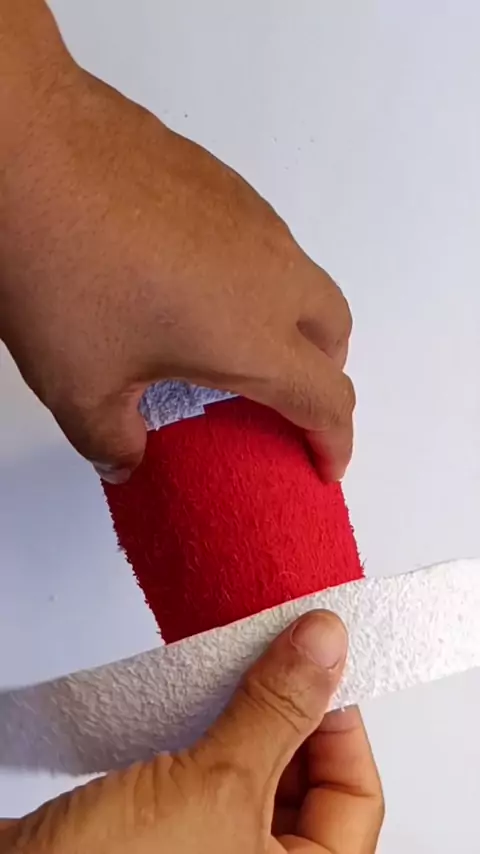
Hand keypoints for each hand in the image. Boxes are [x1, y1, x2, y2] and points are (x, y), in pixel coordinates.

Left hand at [0, 35, 353, 482]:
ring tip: (234, 343)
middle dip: (323, 376)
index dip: (335, 441)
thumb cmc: (63, 275)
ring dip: (293, 322)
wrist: (30, 150)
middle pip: (335, 333)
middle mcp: (271, 273)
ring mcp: (252, 219)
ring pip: (304, 280)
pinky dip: (258, 278)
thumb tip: (125, 459)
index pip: (327, 399)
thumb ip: (111, 441)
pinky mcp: (224, 181)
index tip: (325, 465)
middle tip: (281, 403)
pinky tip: (197, 283)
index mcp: (254, 336)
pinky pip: (266, 241)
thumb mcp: (79, 387)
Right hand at [0, 611, 383, 852]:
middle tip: (279, 653)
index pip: (356, 798)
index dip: (342, 723)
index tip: (318, 662)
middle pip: (309, 784)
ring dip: (247, 718)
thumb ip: (277, 714)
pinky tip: (196, 697)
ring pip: (255, 774)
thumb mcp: (216, 791)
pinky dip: (206, 732)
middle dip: (293, 714)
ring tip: (239, 667)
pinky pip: (207, 776)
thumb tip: (325, 646)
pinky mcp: (168, 836)